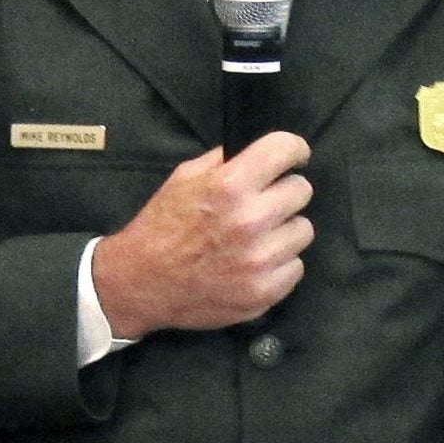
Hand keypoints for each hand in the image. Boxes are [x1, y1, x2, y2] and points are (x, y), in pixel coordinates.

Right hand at [89, 132, 314, 338]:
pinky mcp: (264, 292)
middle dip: (284, 192)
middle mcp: (250, 220)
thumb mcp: (184, 178)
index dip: (293, 150)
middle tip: (265, 202)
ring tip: (258, 237)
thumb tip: (262, 153)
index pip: (285, 150)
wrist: (140, 283)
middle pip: (302, 191)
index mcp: (229, 185)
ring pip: (303, 230)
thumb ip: (225, 161)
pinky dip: (279, 264)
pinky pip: (295, 266)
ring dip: (284, 230)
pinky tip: (255, 263)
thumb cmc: (162, 226)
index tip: (293, 157)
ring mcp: (260, 260)